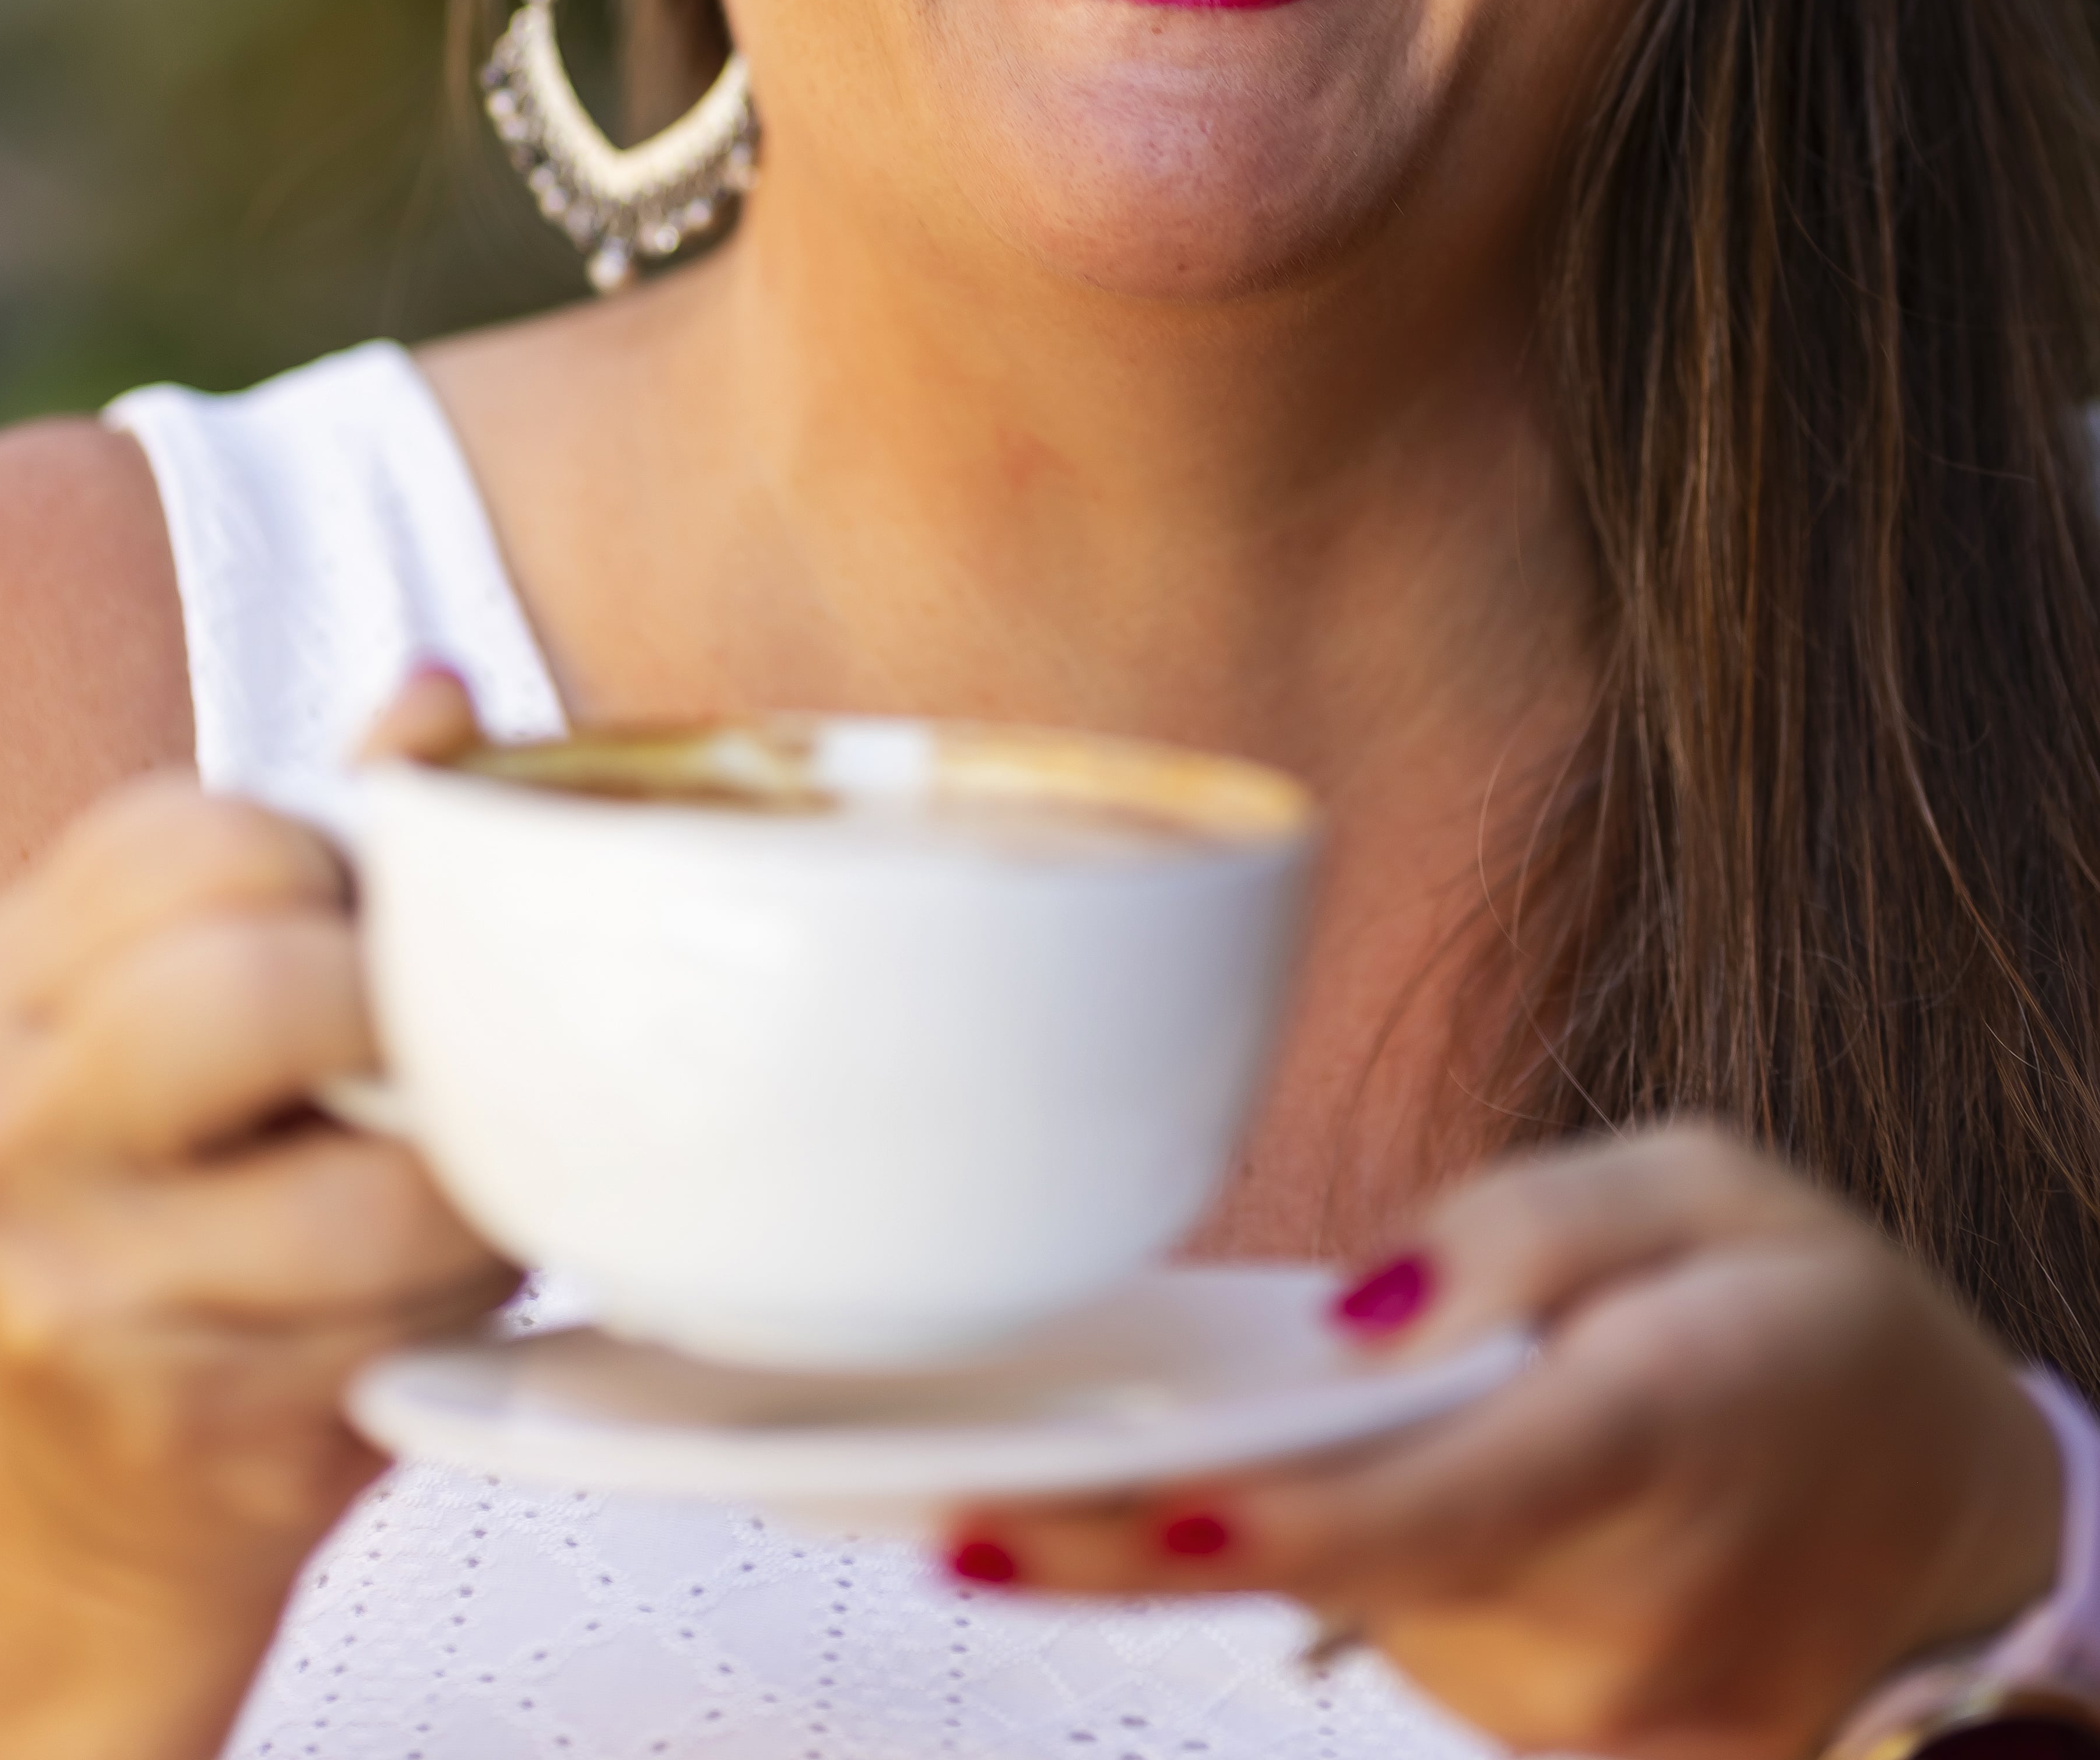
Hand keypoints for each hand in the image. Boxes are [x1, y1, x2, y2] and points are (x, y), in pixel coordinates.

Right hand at [0, 668, 509, 1757]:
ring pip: (376, 1176)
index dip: (323, 857)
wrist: (36, 1550)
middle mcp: (7, 1133)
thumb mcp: (147, 1019)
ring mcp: (87, 1292)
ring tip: (446, 1170)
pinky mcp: (202, 1430)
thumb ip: (292, 848)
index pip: (188, 838)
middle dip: (389, 1001)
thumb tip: (434, 690)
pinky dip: (469, 1282)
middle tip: (410, 1042)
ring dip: (462, 1167)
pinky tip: (438, 1278)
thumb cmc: (129, 1231)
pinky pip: (415, 1310)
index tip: (352, 915)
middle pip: (263, 983)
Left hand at [944, 1125, 2063, 1759]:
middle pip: (1336, 1572)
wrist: (1959, 1511)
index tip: (1102, 1513)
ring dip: (1230, 1531)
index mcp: (1657, 1433)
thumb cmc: (1810, 1310)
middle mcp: (1618, 1613)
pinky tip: (1272, 1480)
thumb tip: (1351, 1309)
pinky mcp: (1569, 1752)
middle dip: (1136, 1530)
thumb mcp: (1705, 1182)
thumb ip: (1524, 1229)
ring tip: (1086, 1451)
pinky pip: (1400, 1641)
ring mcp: (1595, 1717)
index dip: (1258, 1521)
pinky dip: (1324, 1561)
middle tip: (927, 1495)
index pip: (1430, 1500)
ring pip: (1353, 1611)